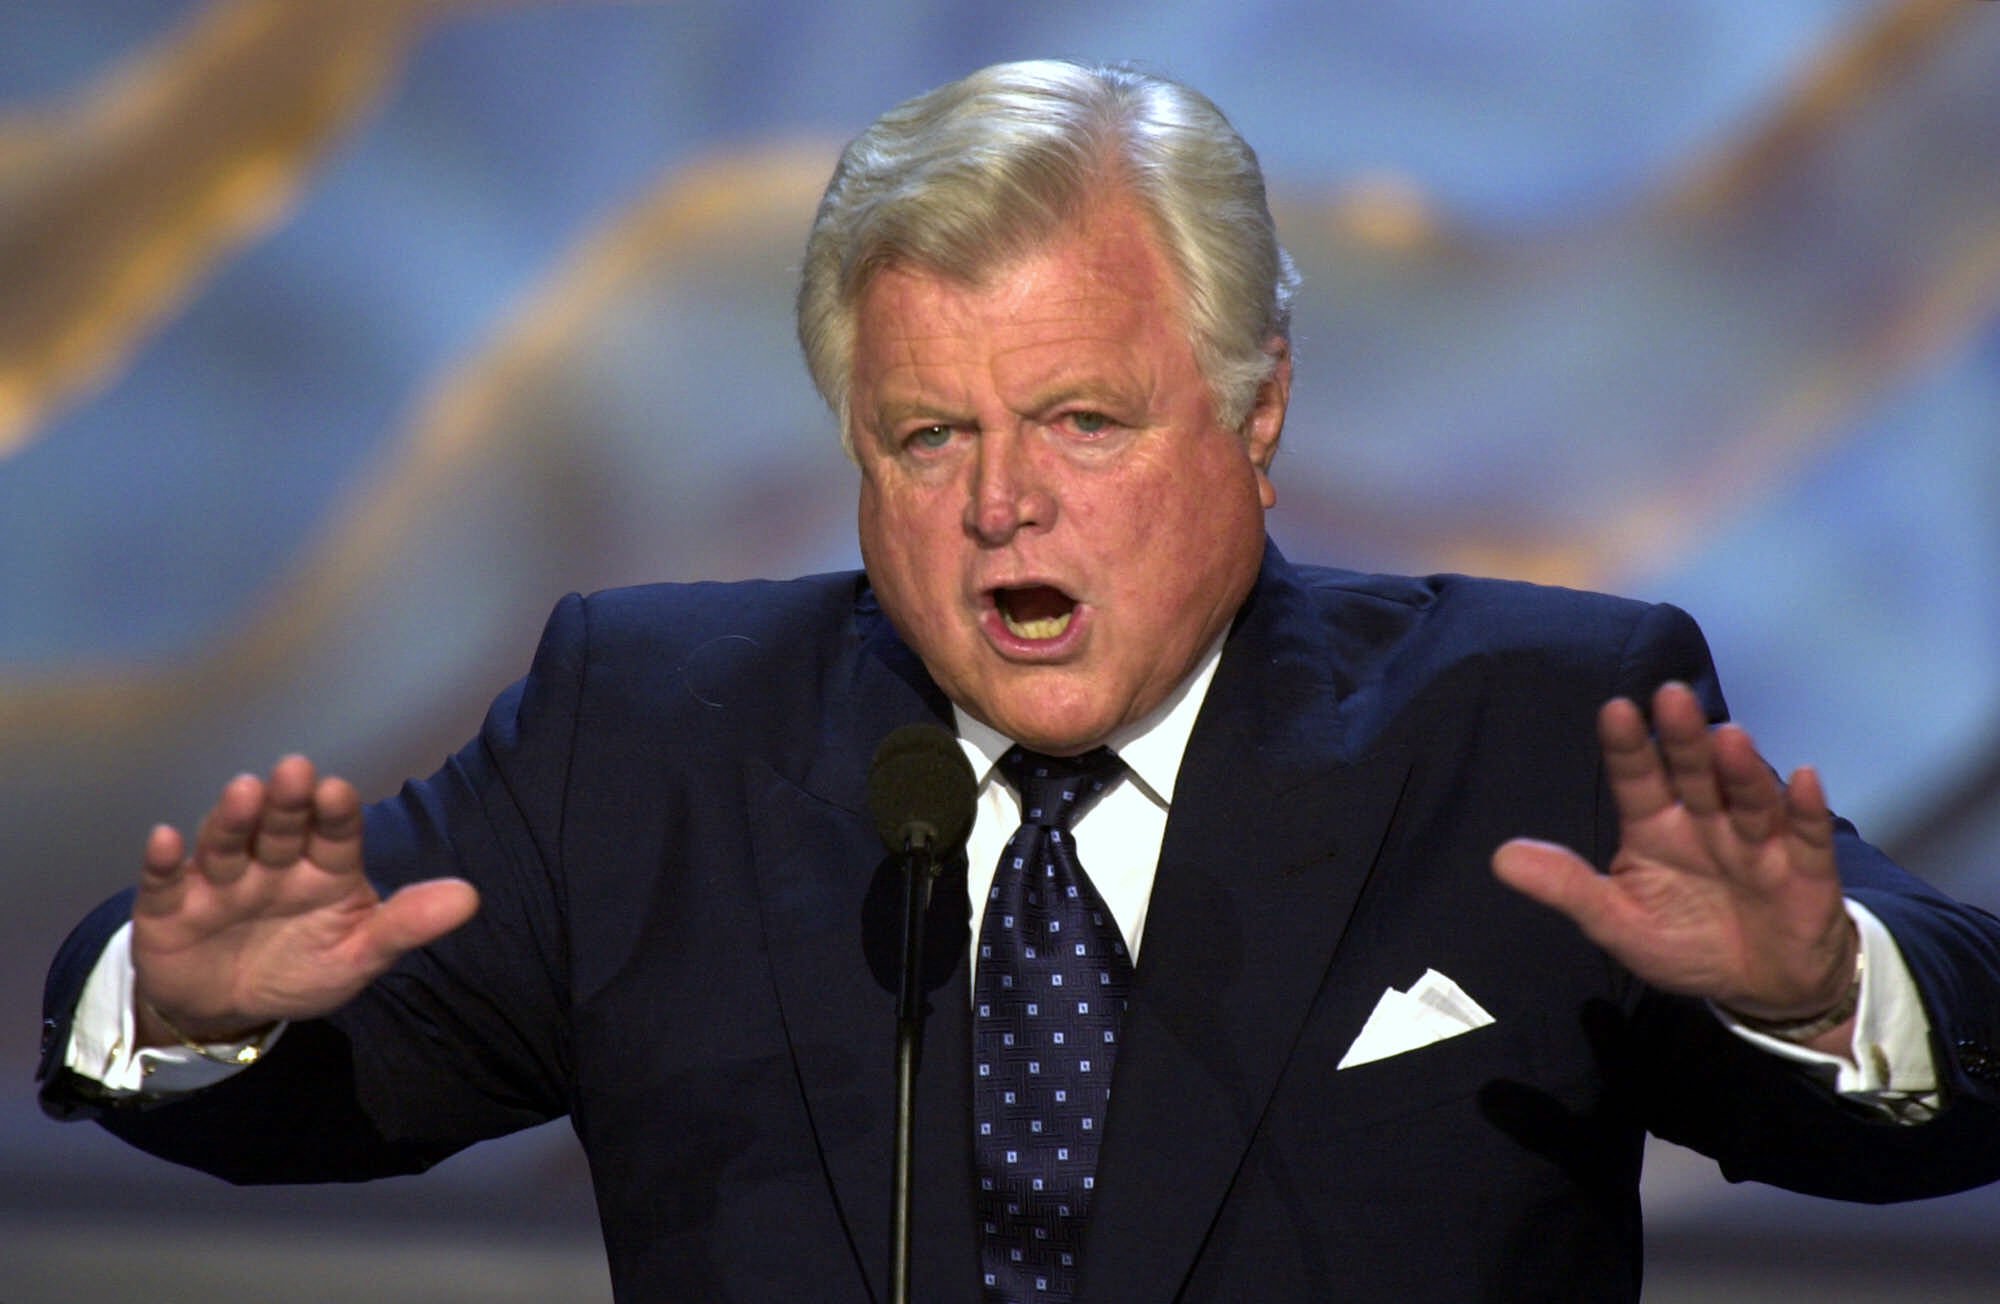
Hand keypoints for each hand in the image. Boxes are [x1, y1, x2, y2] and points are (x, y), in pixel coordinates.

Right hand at [131, 755, 479, 1044]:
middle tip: (295, 771)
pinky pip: (164, 882)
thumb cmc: (301, 967)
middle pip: (281, 828)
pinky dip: (162, 862)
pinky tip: (165, 839)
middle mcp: (272, 864)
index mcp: (324, 869)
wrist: (231, 1009)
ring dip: (232, 819)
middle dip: (287, 801)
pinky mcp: (170, 908)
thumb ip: (407, 924)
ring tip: (243, 792)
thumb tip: (471, 897)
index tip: (339, 792)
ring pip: (227, 844)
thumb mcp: (359, 954)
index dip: (335, 813)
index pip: (335, 834)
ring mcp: (220, 882)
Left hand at [1492, 682, 1857, 1049]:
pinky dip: (1806, 809)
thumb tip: (1500, 858)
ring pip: (1747, 798)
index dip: (1627, 747)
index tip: (1614, 710)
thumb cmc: (1687, 941)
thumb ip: (1568, 888)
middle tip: (1670, 697)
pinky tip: (1802, 777)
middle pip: (1693, 775)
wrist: (1764, 987)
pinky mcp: (1804, 869)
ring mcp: (1757, 841)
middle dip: (1683, 739)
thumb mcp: (1618, 922)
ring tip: (1729, 738)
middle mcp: (1706, 822)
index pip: (1637, 779)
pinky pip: (1807, 835)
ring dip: (1740, 769)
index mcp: (1656, 828)